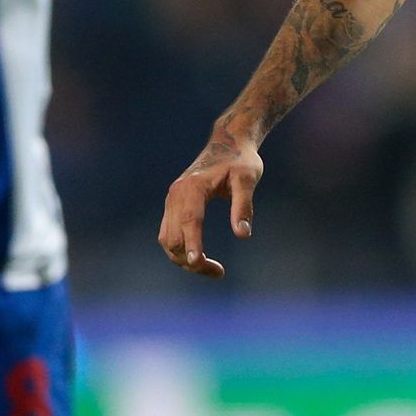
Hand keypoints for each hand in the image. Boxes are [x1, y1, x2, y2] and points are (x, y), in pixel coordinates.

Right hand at [159, 135, 263, 279]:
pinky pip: (169, 234)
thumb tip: (243, 235)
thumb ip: (244, 206)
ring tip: (212, 270)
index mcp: (194, 187)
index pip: (190, 220)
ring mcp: (172, 200)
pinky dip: (180, 250)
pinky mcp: (173, 205)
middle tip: (218, 273)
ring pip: (167, 239)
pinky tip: (199, 257)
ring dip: (183, 259)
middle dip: (191, 260)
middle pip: (174, 236)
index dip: (193, 243)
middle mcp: (177, 194)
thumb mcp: (248, 179)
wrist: (227, 142)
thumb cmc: (241, 160)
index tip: (198, 263)